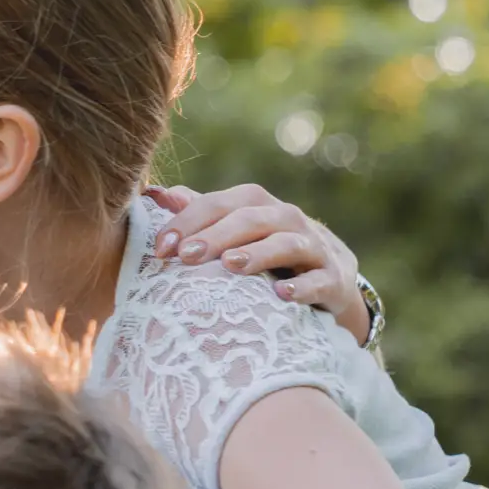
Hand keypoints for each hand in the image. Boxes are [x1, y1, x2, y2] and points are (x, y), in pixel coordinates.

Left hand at [146, 183, 376, 343]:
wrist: (330, 277)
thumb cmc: (267, 250)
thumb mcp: (235, 229)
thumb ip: (200, 212)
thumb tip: (155, 193)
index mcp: (258, 205)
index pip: (221, 203)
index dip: (189, 221)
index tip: (161, 247)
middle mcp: (287, 219)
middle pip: (251, 219)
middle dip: (216, 236)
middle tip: (185, 255)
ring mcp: (314, 248)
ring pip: (287, 242)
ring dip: (258, 253)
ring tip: (230, 265)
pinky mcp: (333, 278)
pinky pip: (320, 280)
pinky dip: (303, 287)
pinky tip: (281, 295)